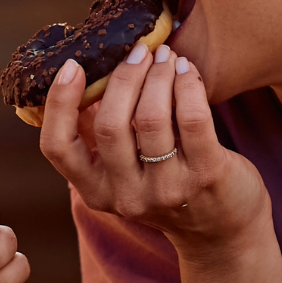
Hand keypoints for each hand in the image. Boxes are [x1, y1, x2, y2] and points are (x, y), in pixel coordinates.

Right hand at [37, 46, 269, 254]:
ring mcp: (167, 189)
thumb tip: (83, 73)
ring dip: (157, 75)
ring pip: (150, 118)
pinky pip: (192, 118)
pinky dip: (187, 84)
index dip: (59, 103)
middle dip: (124, 77)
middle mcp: (126, 196)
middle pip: (110, 124)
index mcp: (95, 191)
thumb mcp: (124, 170)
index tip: (72, 67)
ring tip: (165, 56)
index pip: (58, 148)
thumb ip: (99, 132)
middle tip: (138, 52)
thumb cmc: (166, 183)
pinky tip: (186, 70)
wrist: (223, 231)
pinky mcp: (206, 175)